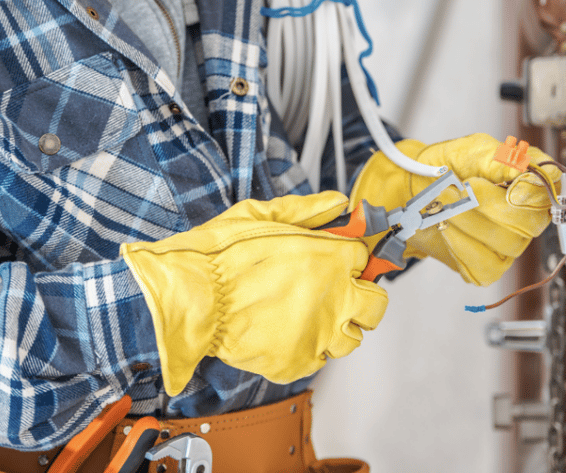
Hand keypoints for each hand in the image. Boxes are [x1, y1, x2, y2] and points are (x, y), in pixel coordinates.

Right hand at [121, 192, 387, 395]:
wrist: (189, 298)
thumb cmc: (219, 257)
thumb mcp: (261, 215)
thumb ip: (306, 209)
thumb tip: (337, 203)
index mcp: (330, 258)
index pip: (365, 259)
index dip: (351, 260)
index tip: (342, 262)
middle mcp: (334, 297)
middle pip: (375, 304)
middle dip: (361, 297)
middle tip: (338, 293)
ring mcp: (318, 333)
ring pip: (352, 338)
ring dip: (337, 327)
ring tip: (309, 316)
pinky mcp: (298, 361)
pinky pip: (320, 360)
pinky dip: (308, 349)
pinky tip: (287, 334)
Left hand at [349, 133, 561, 285]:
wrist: (414, 189)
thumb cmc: (446, 167)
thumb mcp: (471, 150)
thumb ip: (498, 156)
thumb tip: (525, 167)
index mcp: (528, 184)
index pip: (548, 190)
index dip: (528, 189)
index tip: (500, 180)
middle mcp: (525, 217)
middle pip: (527, 223)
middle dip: (485, 205)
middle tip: (456, 189)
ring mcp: (508, 244)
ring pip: (505, 243)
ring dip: (466, 222)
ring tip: (444, 205)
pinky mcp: (487, 266)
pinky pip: (484, 265)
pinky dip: (459, 246)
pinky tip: (446, 228)